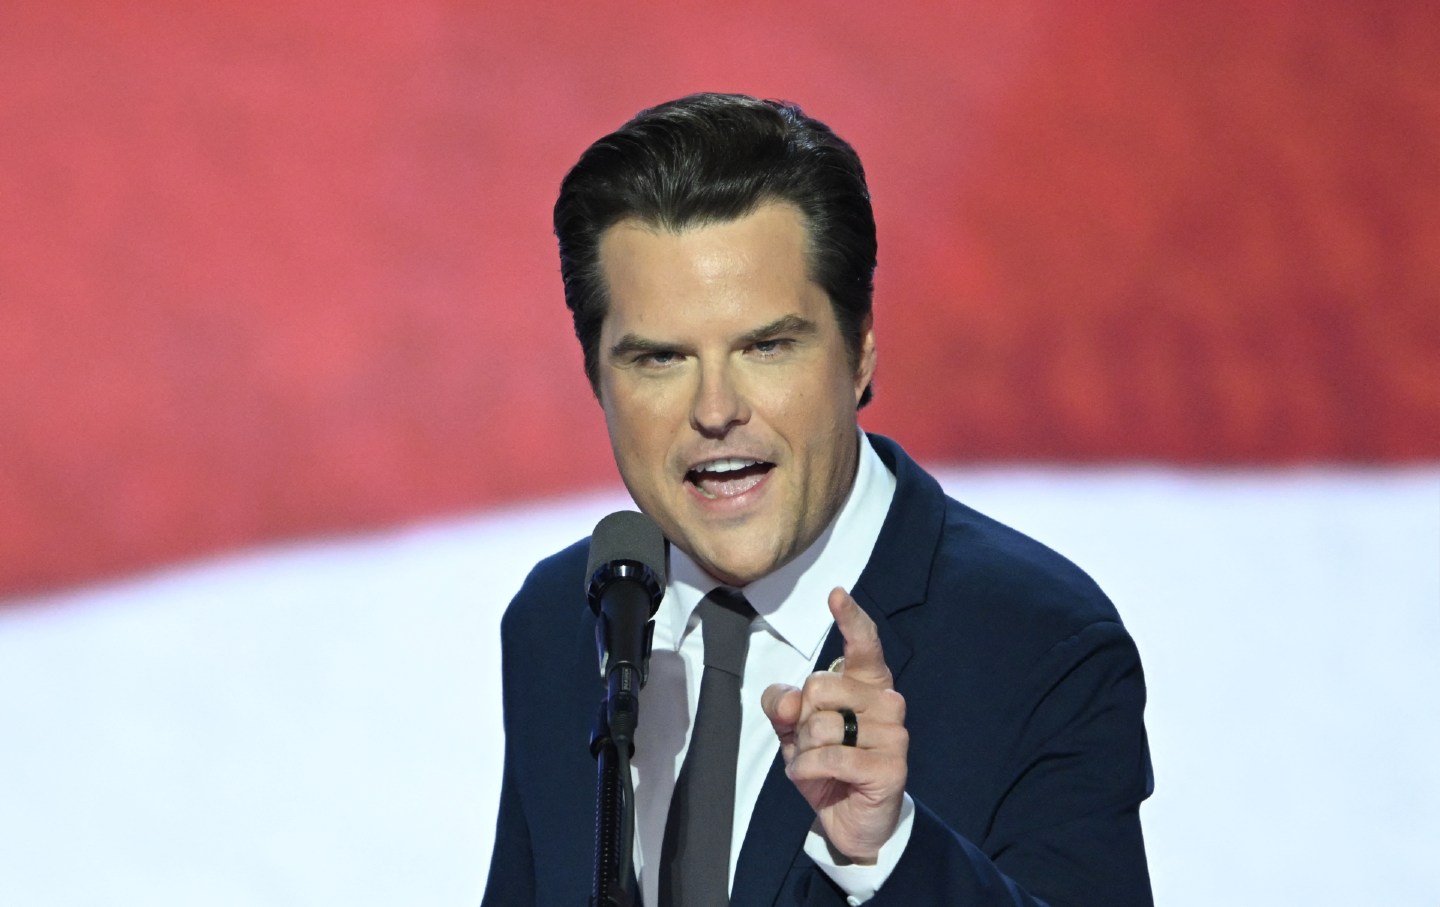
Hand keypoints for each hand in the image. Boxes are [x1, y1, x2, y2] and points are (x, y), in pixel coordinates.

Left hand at [760, 587, 907, 862]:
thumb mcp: (794, 731)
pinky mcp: (890, 766)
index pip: (863, 644)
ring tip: (818, 764)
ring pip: (821, 725)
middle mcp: (886, 700)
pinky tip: (816, 779)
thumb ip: (783, 706)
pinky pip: (828, 757)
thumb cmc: (826, 764)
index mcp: (867, 683)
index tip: (836, 594)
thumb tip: (788, 702)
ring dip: (804, 750)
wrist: (850, 821)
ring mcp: (894, 733)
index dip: (850, 618)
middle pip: (819, 687)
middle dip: (801, 721)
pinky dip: (807, 770)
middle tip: (812, 744)